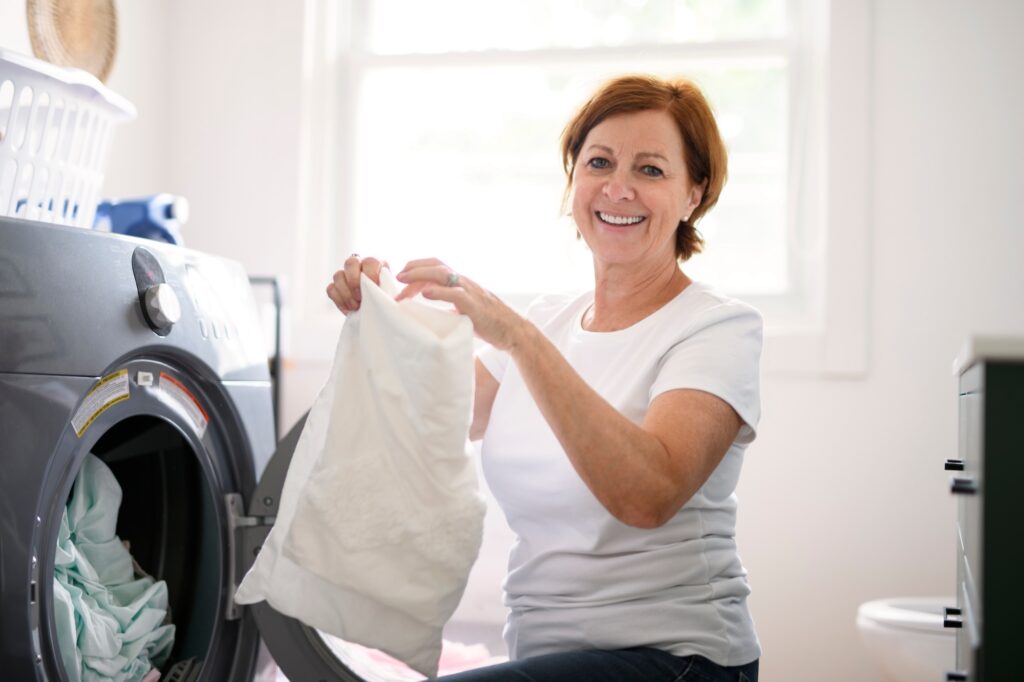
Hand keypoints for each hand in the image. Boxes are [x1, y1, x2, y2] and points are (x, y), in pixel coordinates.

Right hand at [326, 254, 387, 314]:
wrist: (376, 310)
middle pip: (350, 262)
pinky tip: (348, 309)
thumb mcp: (391, 293)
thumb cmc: (386, 300)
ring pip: (338, 275)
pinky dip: (338, 299)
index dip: (370, 274)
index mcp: (375, 264)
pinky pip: (330, 288)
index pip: (370, 261)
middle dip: (354, 281)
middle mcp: (359, 265)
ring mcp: (345, 275)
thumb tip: (384, 291)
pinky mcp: (335, 286)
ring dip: (346, 293)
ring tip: (355, 306)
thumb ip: (388, 288)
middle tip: (360, 297)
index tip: (374, 289)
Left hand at [395, 258, 528, 350]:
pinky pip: (455, 294)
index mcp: (462, 283)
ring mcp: (470, 292)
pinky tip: (426, 294)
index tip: (401, 279)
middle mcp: (465, 282)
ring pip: (443, 274)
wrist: (513, 331)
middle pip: (436, 265)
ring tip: (404, 281)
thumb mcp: (465, 310)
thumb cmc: (489, 323)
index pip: (436, 267)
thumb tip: (429, 313)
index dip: (418, 269)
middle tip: (397, 278)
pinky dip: (439, 292)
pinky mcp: (475, 305)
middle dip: (414, 268)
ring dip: (420, 275)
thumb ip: (449, 306)